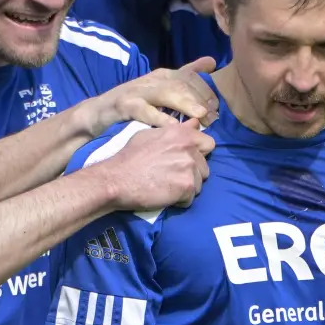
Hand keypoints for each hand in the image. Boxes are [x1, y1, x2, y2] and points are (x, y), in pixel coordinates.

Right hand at [76, 57, 219, 135]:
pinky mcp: (124, 104)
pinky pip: (144, 110)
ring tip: (200, 115)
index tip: (217, 108)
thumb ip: (186, 75)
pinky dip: (159, 118)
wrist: (99, 112)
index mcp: (164, 75)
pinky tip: (172, 127)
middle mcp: (153, 79)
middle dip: (199, 98)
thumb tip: (211, 61)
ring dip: (185, 104)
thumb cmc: (134, 103)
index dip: (206, 91)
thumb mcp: (162, 88)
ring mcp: (138, 90)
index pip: (190, 77)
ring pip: (165, 93)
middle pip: (181, 83)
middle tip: (212, 116)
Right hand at [98, 121, 213, 210]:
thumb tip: (195, 123)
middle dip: (192, 173)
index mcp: (182, 133)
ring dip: (186, 188)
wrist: (116, 179)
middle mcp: (189, 147)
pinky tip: (165, 196)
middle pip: (205, 167)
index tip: (185, 160)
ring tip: (167, 187)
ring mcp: (189, 167)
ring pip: (199, 183)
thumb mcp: (150, 135)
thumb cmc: (129, 157)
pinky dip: (179, 201)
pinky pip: (191, 198)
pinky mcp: (186, 186)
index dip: (199, 153)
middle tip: (172, 177)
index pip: (209, 143)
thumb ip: (175, 131)